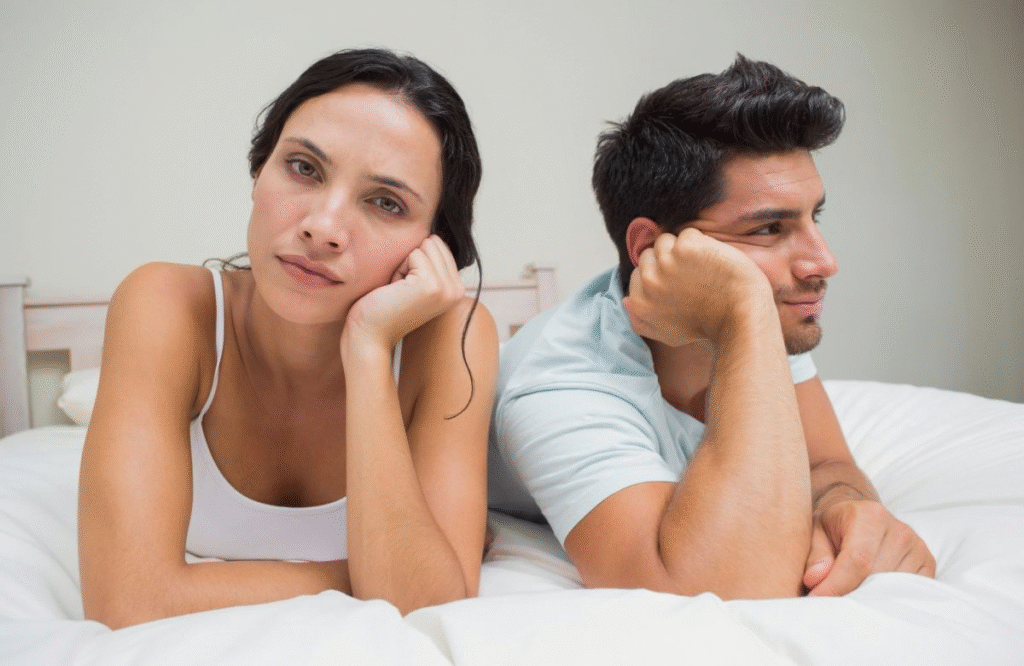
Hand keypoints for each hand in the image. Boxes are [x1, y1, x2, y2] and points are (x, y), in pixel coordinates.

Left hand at [343, 235, 464, 352]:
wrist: (368, 336)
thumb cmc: (381, 308)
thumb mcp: (411, 281)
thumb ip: (427, 261)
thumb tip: (431, 231)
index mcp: (456, 289)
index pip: (438, 246)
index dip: (414, 261)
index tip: (405, 288)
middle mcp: (458, 290)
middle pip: (433, 242)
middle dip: (410, 260)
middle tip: (399, 289)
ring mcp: (447, 289)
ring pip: (425, 245)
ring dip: (403, 264)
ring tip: (397, 290)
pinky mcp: (432, 285)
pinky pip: (414, 253)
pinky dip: (398, 269)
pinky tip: (394, 291)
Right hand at [622, 228, 771, 346]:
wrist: (740, 315)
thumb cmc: (709, 326)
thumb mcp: (669, 334)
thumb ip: (642, 321)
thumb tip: (627, 301)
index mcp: (640, 302)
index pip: (639, 271)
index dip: (661, 274)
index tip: (680, 283)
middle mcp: (648, 281)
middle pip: (650, 253)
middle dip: (670, 260)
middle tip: (693, 277)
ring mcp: (666, 262)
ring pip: (667, 240)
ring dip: (684, 249)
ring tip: (702, 269)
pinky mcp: (686, 248)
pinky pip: (689, 234)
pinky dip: (703, 244)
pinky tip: (712, 262)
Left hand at [803, 498, 935, 595]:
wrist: (860, 514)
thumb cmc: (836, 525)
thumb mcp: (816, 532)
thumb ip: (816, 555)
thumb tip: (816, 579)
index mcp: (870, 516)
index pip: (858, 560)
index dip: (836, 585)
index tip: (818, 599)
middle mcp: (899, 531)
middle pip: (876, 578)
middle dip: (850, 594)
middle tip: (831, 601)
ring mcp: (917, 547)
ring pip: (894, 589)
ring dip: (870, 598)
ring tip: (850, 595)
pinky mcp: (927, 563)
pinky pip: (910, 592)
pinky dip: (889, 599)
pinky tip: (872, 596)